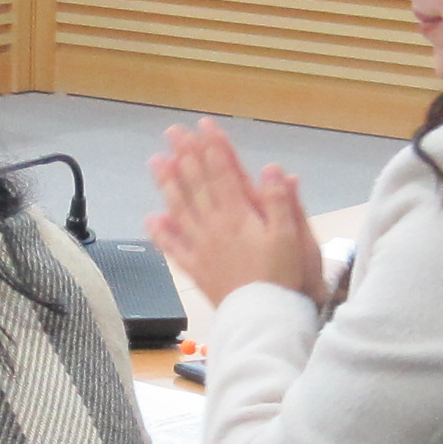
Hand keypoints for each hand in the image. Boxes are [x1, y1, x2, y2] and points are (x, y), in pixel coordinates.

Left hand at [144, 121, 325, 310]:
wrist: (264, 317)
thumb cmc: (283, 277)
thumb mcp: (292, 237)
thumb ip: (281, 201)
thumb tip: (273, 167)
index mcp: (239, 215)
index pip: (223, 173)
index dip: (213, 148)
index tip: (203, 126)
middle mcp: (215, 226)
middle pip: (197, 185)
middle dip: (185, 155)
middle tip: (172, 132)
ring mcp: (202, 247)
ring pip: (180, 209)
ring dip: (167, 183)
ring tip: (156, 162)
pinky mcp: (197, 269)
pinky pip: (174, 248)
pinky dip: (162, 232)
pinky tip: (151, 218)